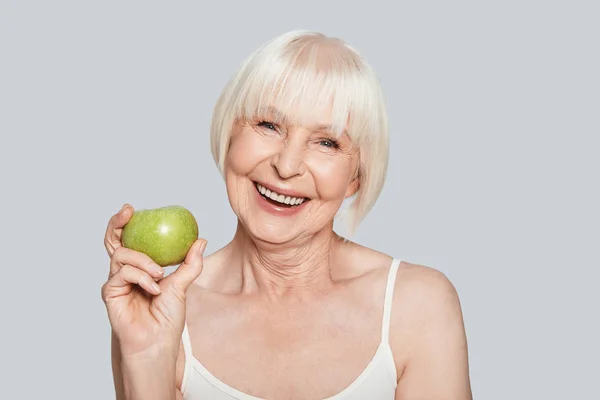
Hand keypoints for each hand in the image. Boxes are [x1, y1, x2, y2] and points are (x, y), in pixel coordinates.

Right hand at [101, 204, 206, 359]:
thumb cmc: (168, 317)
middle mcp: (124, 272)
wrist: (158, 341)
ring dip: (144, 261)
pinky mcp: (110, 293)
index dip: (126, 223)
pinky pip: (122, 274)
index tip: (133, 209)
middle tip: (128, 212)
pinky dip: (141, 278)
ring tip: (160, 275)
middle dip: (118, 223)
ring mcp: (116, 282)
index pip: (129, 240)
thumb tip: (201, 240)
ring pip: (122, 255)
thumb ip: (190, 263)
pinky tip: (154, 289)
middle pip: (113, 241)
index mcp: (140, 267)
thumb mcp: (183, 285)